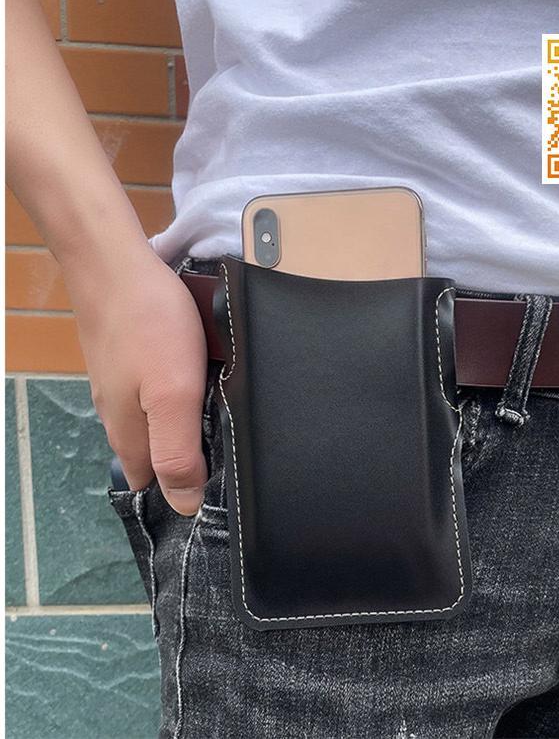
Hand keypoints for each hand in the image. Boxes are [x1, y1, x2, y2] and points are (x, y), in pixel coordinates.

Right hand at [68, 243, 207, 514]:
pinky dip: (179, 396)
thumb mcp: (173, 395)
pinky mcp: (128, 360)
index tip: (225, 485)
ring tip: (223, 419)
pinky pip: (154, 392)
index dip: (185, 492)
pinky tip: (200, 383)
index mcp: (130, 435)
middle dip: (189, 460)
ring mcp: (121, 386)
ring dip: (186, 427)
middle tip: (233, 447)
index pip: (155, 486)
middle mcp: (119, 416)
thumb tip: (185, 505)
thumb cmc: (151, 328)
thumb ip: (177, 450)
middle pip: (155, 455)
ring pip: (155, 422)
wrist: (114, 263)